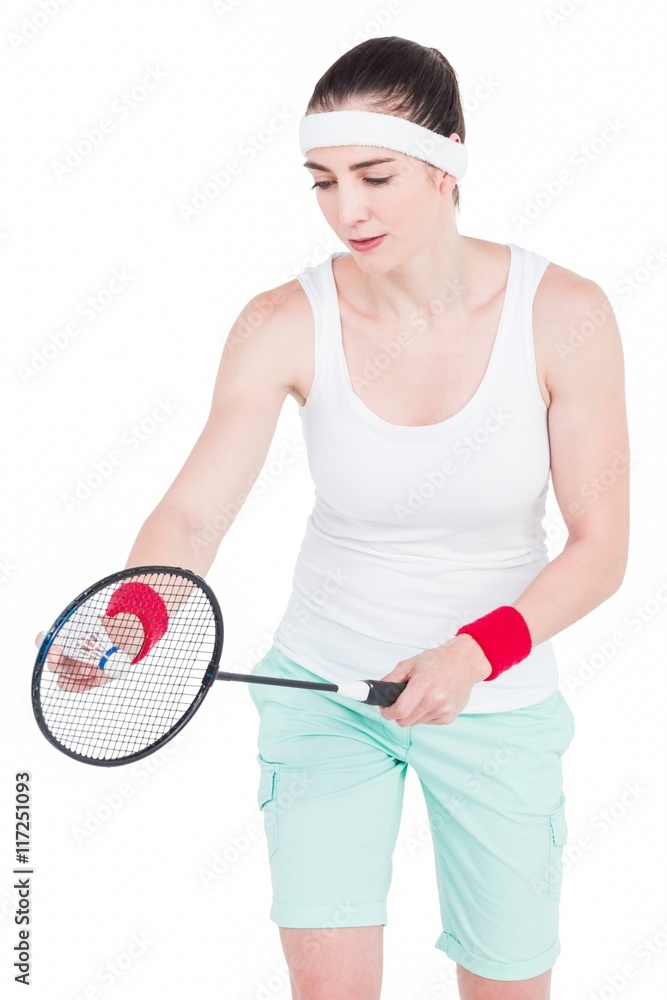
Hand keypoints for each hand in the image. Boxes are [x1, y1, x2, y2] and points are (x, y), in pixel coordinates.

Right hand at [34, 627, 118, 692]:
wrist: (129, 641)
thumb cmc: (115, 629)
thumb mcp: (106, 624)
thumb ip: (95, 626)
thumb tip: (87, 630)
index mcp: (66, 636)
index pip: (43, 640)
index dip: (43, 643)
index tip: (55, 646)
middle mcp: (66, 653)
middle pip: (51, 662)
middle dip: (58, 663)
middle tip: (71, 660)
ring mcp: (74, 667)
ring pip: (61, 676)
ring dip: (74, 673)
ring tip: (92, 668)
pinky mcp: (83, 680)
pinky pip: (72, 686)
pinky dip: (79, 683)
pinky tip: (93, 677)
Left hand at [377, 634, 491, 725]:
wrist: (464, 663)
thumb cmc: (438, 661)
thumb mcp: (410, 663)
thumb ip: (391, 678)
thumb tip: (378, 692)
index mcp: (423, 684)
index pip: (399, 711)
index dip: (387, 712)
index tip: (385, 709)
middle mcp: (435, 700)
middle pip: (404, 721)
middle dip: (398, 713)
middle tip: (401, 701)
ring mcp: (444, 710)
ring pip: (415, 723)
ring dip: (412, 714)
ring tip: (420, 697)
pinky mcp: (449, 718)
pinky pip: (427, 723)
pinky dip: (424, 714)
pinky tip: (431, 701)